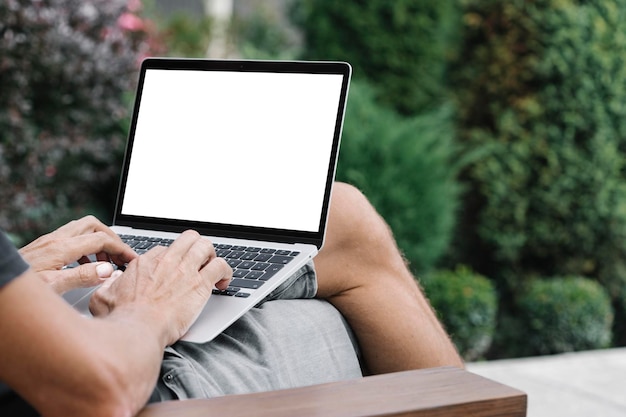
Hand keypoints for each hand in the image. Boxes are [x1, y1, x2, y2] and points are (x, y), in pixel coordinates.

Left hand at [19, 216, 136, 293]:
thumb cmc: (19, 288)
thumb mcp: (53, 287)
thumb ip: (82, 277)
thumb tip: (109, 270)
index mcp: (61, 248)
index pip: (101, 239)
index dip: (121, 248)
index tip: (132, 260)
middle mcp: (56, 240)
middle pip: (93, 224)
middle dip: (112, 237)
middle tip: (120, 255)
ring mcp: (49, 242)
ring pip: (82, 229)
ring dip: (98, 241)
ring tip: (106, 263)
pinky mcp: (44, 247)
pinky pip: (72, 239)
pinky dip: (85, 248)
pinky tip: (85, 266)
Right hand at [89, 230, 231, 344]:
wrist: (137, 331)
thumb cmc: (120, 320)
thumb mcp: (102, 298)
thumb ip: (107, 286)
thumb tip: (110, 283)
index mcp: (145, 263)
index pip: (166, 250)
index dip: (173, 260)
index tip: (176, 272)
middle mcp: (167, 261)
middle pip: (188, 239)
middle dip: (196, 248)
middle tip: (199, 263)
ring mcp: (185, 270)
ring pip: (206, 246)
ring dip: (212, 256)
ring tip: (213, 269)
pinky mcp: (200, 284)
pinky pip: (221, 266)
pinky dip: (226, 271)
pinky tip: (224, 282)